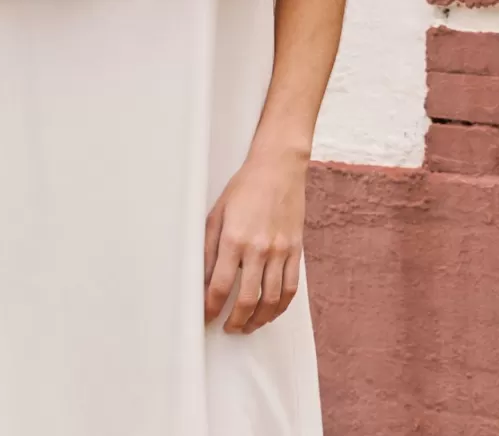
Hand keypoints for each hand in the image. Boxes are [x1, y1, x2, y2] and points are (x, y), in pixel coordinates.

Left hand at [203, 147, 307, 333]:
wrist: (278, 170)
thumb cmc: (244, 188)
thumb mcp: (216, 213)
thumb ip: (209, 248)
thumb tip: (203, 279)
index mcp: (234, 239)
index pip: (220, 286)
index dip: (211, 308)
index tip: (207, 316)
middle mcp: (258, 249)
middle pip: (247, 300)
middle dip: (235, 321)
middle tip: (228, 328)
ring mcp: (280, 252)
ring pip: (271, 300)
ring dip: (258, 320)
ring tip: (247, 326)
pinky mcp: (296, 251)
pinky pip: (290, 289)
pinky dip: (280, 307)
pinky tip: (270, 313)